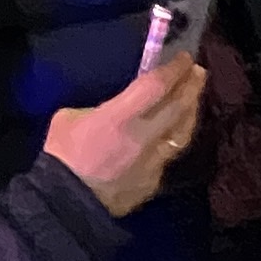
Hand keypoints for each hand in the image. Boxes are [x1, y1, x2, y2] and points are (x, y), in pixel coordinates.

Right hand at [43, 56, 204, 218]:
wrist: (67, 204)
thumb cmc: (63, 155)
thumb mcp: (69, 117)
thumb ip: (98, 108)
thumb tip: (108, 109)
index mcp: (121, 116)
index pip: (157, 86)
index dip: (174, 69)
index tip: (184, 57)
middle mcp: (144, 137)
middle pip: (178, 107)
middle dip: (191, 86)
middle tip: (197, 71)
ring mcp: (153, 162)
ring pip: (181, 133)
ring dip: (191, 112)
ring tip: (193, 99)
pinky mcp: (154, 182)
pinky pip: (168, 155)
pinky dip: (173, 140)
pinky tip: (172, 134)